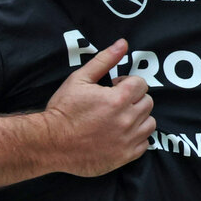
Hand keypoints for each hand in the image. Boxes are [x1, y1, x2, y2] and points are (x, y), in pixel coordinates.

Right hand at [44, 38, 154, 176]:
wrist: (51, 142)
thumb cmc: (63, 109)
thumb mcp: (80, 79)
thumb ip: (104, 60)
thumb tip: (122, 44)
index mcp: (118, 99)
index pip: (141, 84)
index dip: (127, 83)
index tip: (114, 88)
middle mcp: (127, 120)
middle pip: (147, 102)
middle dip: (134, 99)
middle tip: (115, 102)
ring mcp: (127, 140)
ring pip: (149, 123)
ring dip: (138, 118)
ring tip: (120, 118)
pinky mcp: (125, 156)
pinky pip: (145, 143)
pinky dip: (137, 137)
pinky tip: (121, 133)